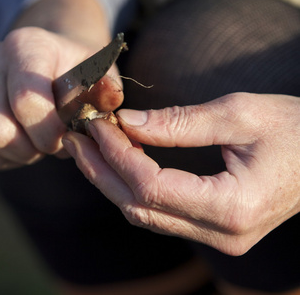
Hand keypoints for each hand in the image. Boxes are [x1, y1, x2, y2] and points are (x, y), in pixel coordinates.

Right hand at [0, 27, 122, 170]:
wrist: (46, 65)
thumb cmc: (76, 76)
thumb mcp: (99, 79)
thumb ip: (105, 91)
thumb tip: (109, 96)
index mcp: (25, 45)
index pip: (26, 102)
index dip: (49, 131)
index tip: (66, 133)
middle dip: (32, 148)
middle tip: (51, 140)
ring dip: (20, 155)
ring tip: (36, 139)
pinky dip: (4, 159)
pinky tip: (20, 141)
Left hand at [62, 92, 299, 254]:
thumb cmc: (295, 128)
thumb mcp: (239, 113)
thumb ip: (179, 122)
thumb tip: (127, 123)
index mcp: (233, 208)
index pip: (151, 186)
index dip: (117, 154)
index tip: (97, 125)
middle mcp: (222, 234)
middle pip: (139, 206)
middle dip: (101, 170)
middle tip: (75, 138)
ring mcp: (217, 238)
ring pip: (144, 214)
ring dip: (111, 181)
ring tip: (88, 148)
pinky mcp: (213, 229)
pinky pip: (159, 214)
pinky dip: (132, 188)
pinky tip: (117, 163)